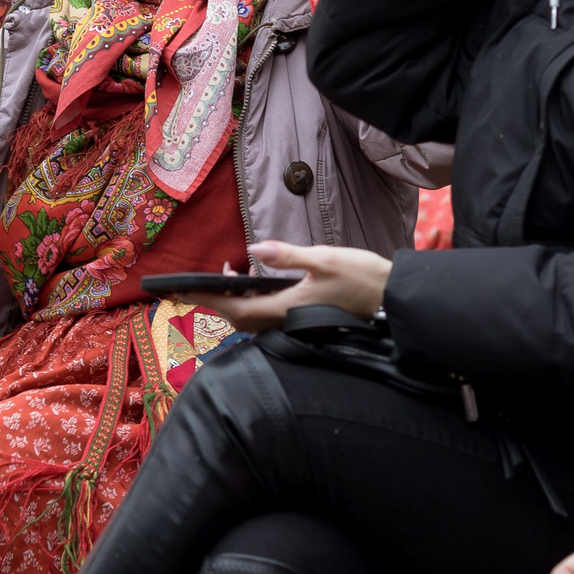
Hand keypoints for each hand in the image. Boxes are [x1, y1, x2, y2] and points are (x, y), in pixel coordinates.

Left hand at [202, 239, 391, 332]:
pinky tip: (257, 284)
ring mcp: (294, 323)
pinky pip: (266, 316)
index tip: (184, 290)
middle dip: (217, 300)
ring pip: (252, 319)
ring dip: (235, 301)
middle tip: (201, 281)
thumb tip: (255, 250)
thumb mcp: (323, 258)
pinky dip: (252, 303)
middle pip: (239, 318)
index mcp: (287, 308)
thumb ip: (287, 255)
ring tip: (231, 277)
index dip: (208, 300)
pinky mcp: (302, 320)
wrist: (390, 296)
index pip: (236, 309)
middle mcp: (286, 321)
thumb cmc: (361, 276)